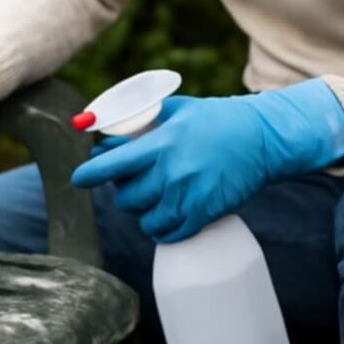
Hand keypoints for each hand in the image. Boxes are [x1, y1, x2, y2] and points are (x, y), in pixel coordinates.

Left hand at [72, 79, 343, 242]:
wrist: (265, 138)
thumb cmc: (217, 120)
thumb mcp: (178, 110)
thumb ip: (141, 121)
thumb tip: (105, 135)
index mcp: (162, 144)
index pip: (112, 165)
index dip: (90, 174)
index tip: (78, 179)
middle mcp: (172, 173)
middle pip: (126, 197)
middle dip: (123, 191)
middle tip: (134, 181)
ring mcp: (189, 196)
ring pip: (145, 219)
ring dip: (142, 211)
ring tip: (152, 198)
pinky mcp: (205, 213)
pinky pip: (168, 233)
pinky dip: (160, 229)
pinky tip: (163, 217)